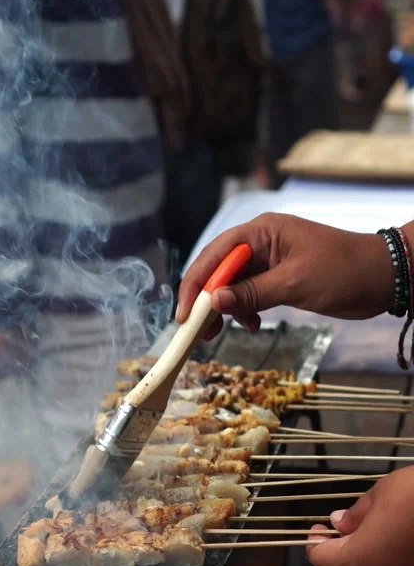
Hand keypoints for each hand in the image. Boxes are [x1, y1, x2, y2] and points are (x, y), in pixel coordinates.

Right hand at [176, 213, 395, 337]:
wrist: (382, 277)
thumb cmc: (343, 271)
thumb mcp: (294, 283)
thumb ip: (252, 293)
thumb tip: (212, 301)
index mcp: (261, 232)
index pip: (215, 254)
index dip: (195, 283)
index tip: (184, 314)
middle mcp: (260, 243)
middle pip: (218, 269)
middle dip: (205, 300)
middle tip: (197, 331)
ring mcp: (269, 261)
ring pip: (232, 284)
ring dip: (225, 308)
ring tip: (219, 334)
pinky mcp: (278, 278)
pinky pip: (249, 293)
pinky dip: (244, 310)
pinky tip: (252, 325)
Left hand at [307, 468, 413, 565]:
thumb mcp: (381, 494)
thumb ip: (355, 514)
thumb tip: (339, 523)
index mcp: (357, 562)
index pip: (320, 559)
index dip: (315, 541)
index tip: (318, 527)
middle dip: (350, 544)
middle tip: (358, 518)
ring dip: (377, 552)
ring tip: (391, 524)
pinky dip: (398, 561)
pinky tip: (409, 538)